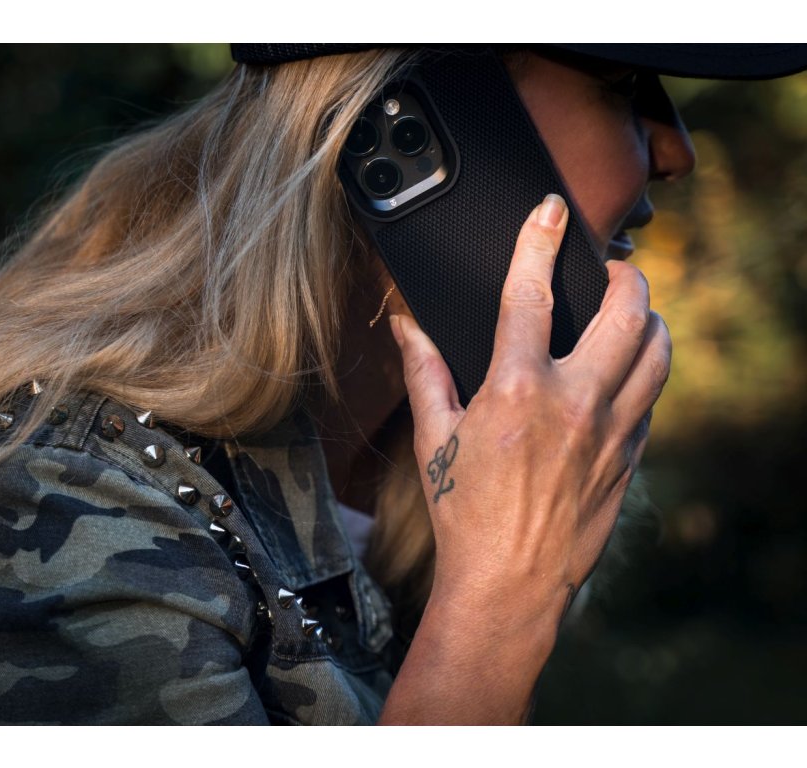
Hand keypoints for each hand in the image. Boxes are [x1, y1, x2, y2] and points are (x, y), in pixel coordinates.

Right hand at [391, 193, 668, 618]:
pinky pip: (651, 398)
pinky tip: (622, 376)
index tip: (549, 211)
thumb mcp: (434, 439)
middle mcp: (574, 404)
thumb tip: (405, 326)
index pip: (530, 297)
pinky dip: (643, 373)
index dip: (538, 243)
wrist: (509, 583)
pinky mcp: (629, 459)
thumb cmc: (463, 512)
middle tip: (611, 268)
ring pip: (658, 351)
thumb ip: (424, 372)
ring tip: (631, 312)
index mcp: (516, 392)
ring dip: (649, 319)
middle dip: (625, 275)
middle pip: (627, 312)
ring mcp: (611, 432)